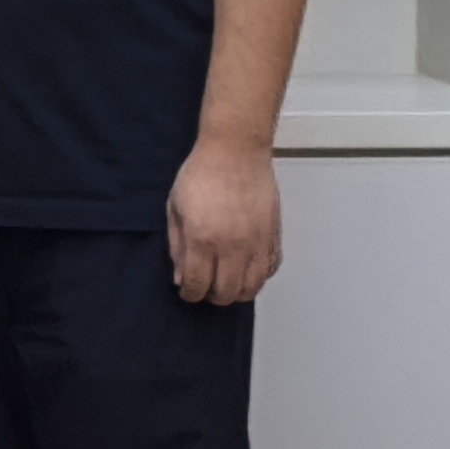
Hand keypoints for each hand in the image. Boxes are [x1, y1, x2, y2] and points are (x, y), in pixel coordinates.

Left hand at [166, 137, 283, 305]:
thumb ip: (177, 246)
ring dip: (238, 292)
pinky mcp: (274, 236)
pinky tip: (247, 271)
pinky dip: (259, 277)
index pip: (198, 284)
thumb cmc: (200, 175)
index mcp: (203, 239)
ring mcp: (257, 243)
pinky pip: (271, 269)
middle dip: (213, 297)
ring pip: (253, 287)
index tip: (187, 292)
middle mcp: (233, 247)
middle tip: (206, 289)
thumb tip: (181, 277)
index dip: (190, 294)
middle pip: (227, 292)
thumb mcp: (175, 208)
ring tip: (227, 284)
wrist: (235, 152)